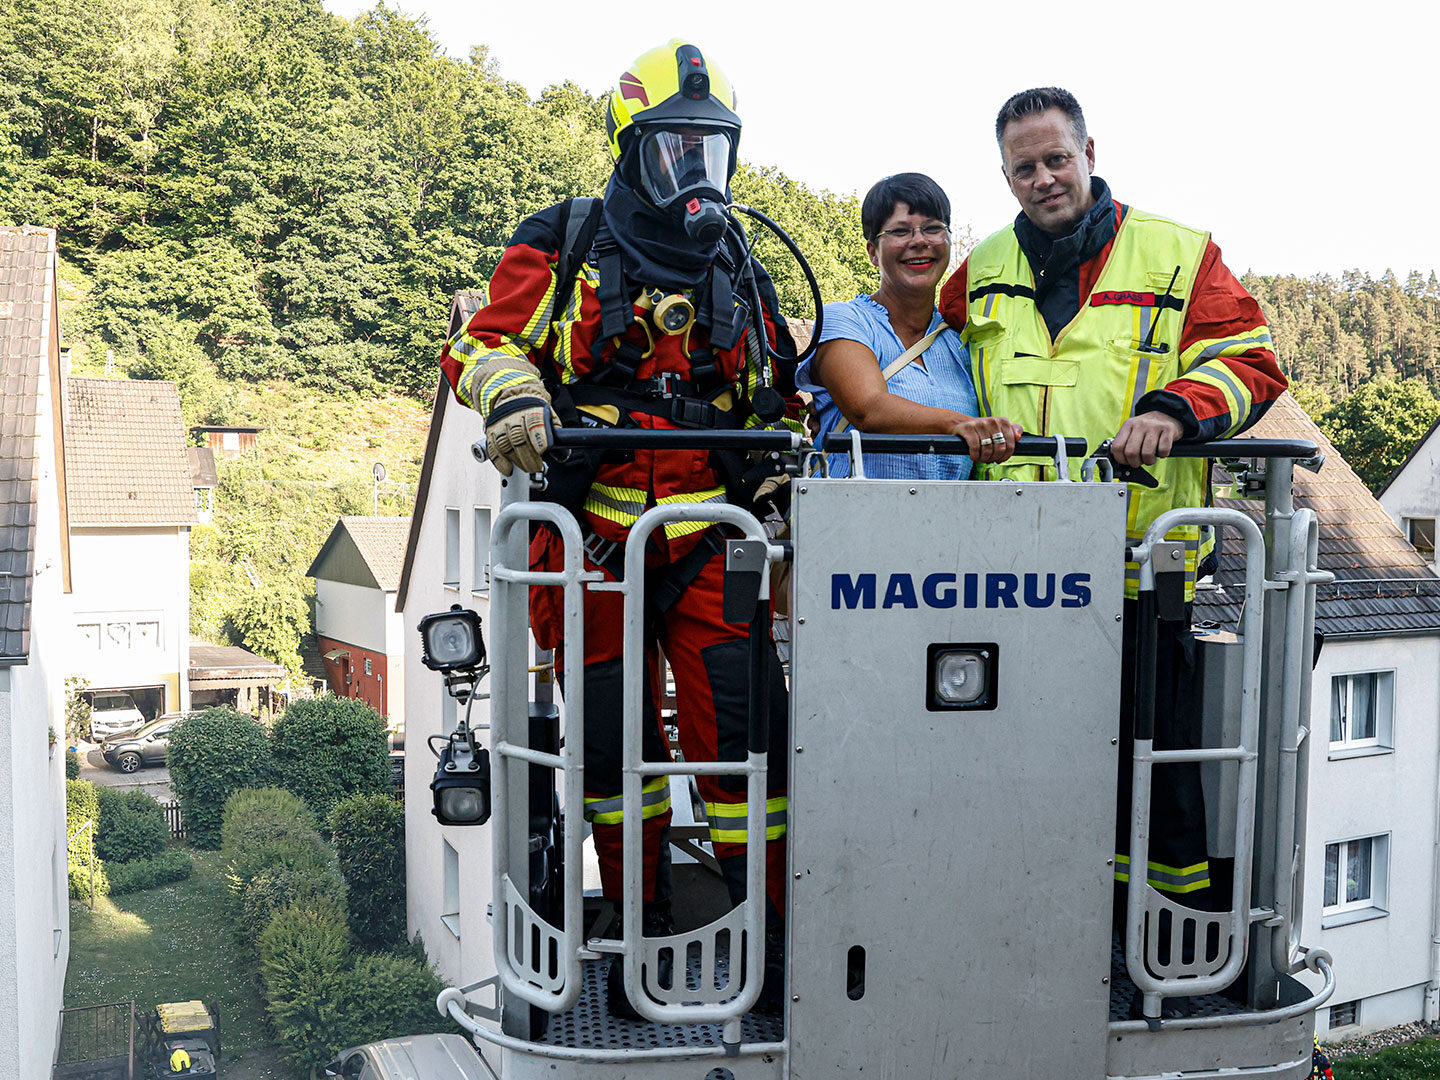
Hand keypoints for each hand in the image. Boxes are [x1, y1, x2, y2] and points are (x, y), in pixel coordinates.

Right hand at [473, 357, 553, 475]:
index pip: (534, 424)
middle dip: (528, 456)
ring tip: (526, 467)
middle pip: (518, 438)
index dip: (538, 438)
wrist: (513, 397)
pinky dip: (500, 462)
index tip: (542, 450)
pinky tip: (508, 469)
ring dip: (516, 460)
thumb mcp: (549, 416)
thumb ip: (556, 434)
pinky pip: (493, 449)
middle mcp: (514, 417)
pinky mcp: (491, 432)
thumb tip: (562, 454)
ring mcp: (501, 425)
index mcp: (532, 411)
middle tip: (535, 466)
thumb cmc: (533, 410)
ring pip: (505, 445)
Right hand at [952, 416, 1023, 464]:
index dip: (1005, 456)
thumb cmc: (983, 430)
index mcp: (1003, 421)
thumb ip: (1013, 431)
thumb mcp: (1000, 428)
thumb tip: (1018, 437)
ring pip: (987, 449)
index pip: (1010, 445)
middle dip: (994, 458)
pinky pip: (975, 448)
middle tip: (989, 460)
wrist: (962, 424)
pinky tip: (974, 457)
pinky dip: (975, 456)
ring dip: (984, 458)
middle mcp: (993, 421)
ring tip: (981, 459)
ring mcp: (980, 424)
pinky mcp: (968, 428)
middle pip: (999, 448)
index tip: (1000, 459)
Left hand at [1111, 411, 1182, 466]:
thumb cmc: (1147, 428)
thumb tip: (1120, 460)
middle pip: (1131, 452)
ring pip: (1147, 453)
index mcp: (1128, 425)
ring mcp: (1154, 426)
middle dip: (1135, 462)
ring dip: (1149, 461)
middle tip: (1139, 462)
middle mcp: (1140, 424)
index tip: (1126, 461)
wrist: (1167, 415)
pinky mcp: (1168, 429)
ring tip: (1150, 458)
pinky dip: (1162, 455)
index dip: (1121, 459)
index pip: (1117, 447)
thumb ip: (1125, 442)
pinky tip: (1161, 451)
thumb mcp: (1132, 430)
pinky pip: (1163, 450)